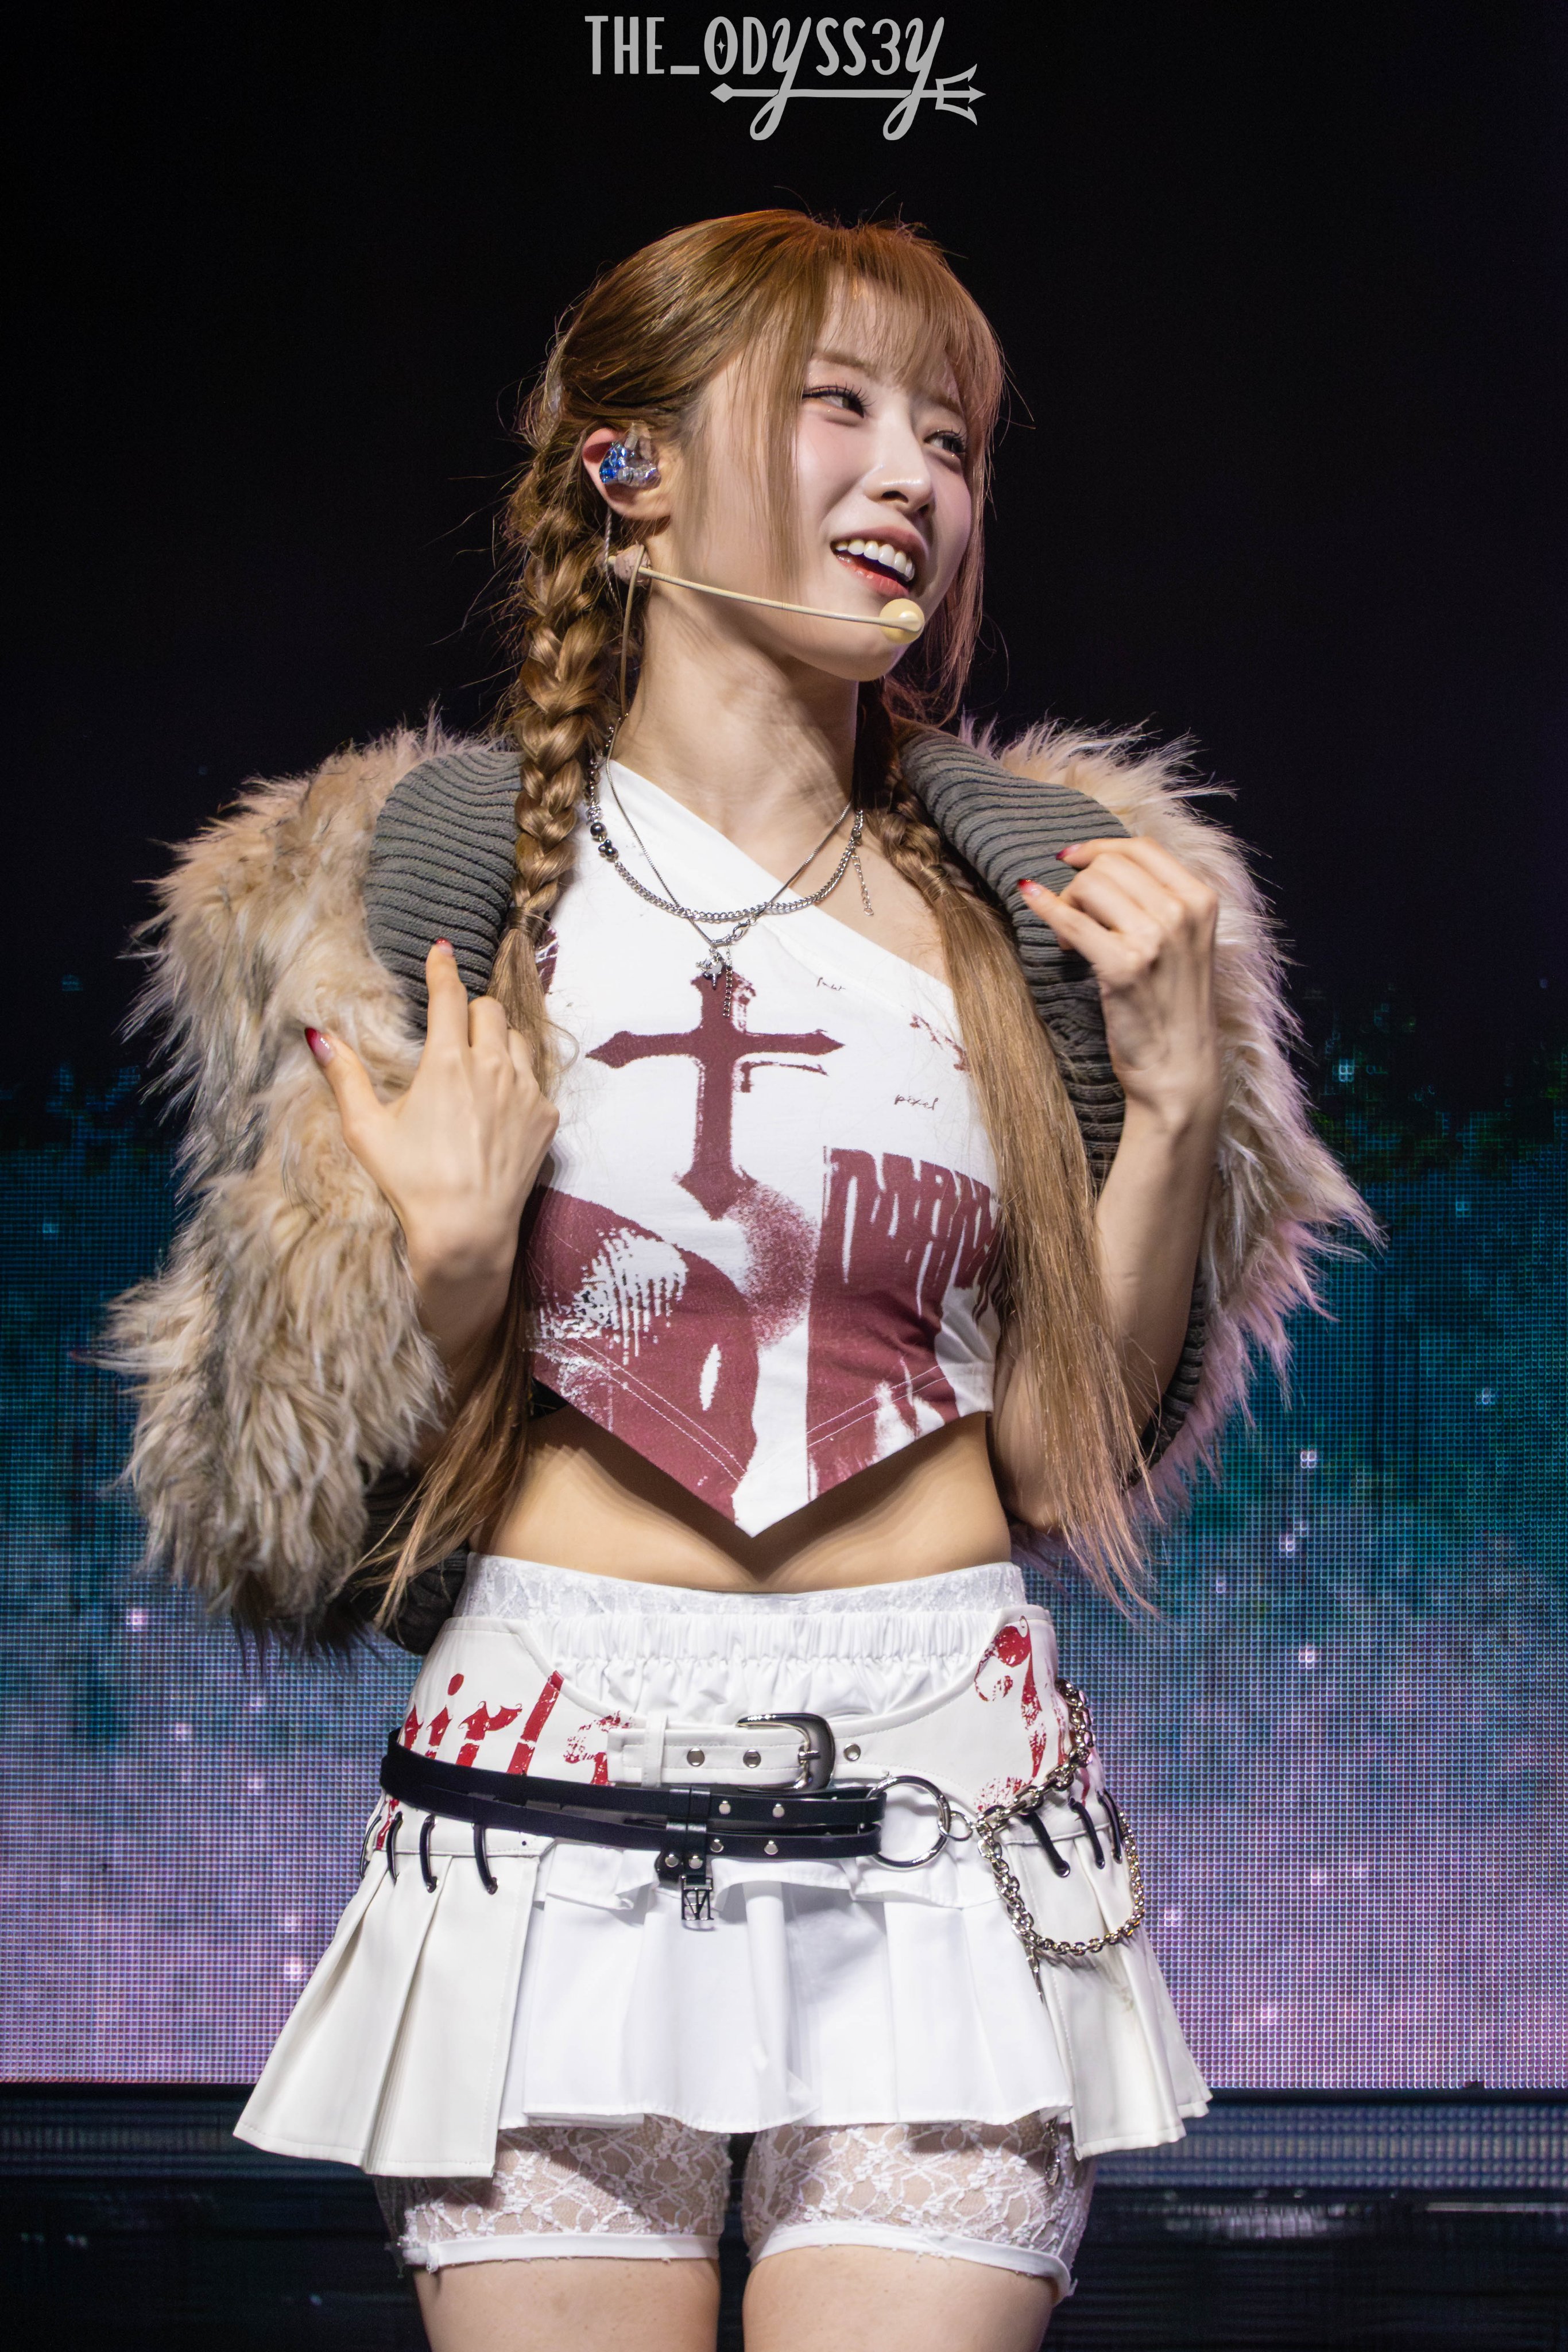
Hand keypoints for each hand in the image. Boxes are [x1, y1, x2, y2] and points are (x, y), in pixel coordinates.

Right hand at [306, 940, 557, 1306]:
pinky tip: (498, 1106)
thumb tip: (318, 1036)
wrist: (466, 1231)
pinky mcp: (545, 1118)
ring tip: (477, 1067)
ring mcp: (525, 1092)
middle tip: (453, 1032)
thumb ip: (344, 1076)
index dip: (442, 968)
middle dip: (470, 1012)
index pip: (449, 994)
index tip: (441, 951)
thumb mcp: (366, 1129)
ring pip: (518, 1040)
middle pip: (489, 1010)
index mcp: (447, 1062)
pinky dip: (518, 1081)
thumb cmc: (411, 1182)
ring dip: (498, 1042)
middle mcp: (493, 1068)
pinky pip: (535, 1080)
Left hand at [1018, 839, 1221, 1131]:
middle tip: (1075, 920)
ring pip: (1090, 885)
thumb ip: (1157, 901)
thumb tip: (1100, 861)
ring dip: (1068, 904)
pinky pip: (1071, 921)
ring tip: (1072, 940)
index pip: (1142, 848)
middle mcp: (1183, 913)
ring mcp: (1156, 940)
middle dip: (1081, 884)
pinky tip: (1028, 898)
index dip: (1100, 847)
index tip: (1072, 859)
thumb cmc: (1173, 1007)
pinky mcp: (1124, 968)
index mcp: (1202, 900)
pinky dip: (1044, 906)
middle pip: (1111, 864)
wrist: (1180, 1070)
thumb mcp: (1182, 942)